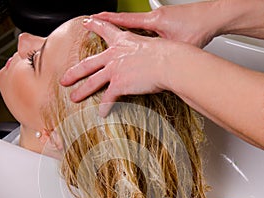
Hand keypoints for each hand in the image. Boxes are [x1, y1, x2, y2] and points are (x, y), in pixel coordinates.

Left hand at [61, 18, 169, 116]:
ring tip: (74, 98)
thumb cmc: (165, 54)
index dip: (94, 25)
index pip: (105, 29)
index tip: (86, 22)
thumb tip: (143, 59)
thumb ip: (140, 51)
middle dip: (74, 73)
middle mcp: (113, 55)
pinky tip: (101, 113)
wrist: (168, 62)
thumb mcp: (150, 45)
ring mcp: (114, 70)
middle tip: (64, 78)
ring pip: (92, 82)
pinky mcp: (119, 84)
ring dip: (81, 92)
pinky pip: (107, 99)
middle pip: (88, 64)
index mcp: (122, 42)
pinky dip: (104, 107)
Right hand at [93, 1, 220, 47]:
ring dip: (122, 27)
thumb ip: (161, 56)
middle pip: (126, 21)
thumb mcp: (177, 46)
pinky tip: (134, 39)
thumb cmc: (199, 29)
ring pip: (136, 24)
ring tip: (107, 31)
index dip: (107, 22)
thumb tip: (151, 69)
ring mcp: (159, 19)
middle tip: (93, 23)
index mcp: (153, 22)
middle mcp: (154, 18)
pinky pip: (146, 27)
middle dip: (108, 23)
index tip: (93, 20)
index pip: (124, 21)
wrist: (214, 17)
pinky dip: (137, 31)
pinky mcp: (165, 21)